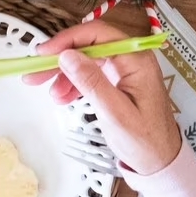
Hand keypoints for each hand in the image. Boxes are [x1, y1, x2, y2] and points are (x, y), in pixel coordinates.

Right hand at [25, 21, 182, 175]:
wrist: (160, 162)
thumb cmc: (144, 141)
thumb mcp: (114, 113)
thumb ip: (91, 82)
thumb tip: (67, 56)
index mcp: (136, 60)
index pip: (97, 35)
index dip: (67, 40)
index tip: (43, 53)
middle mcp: (131, 59)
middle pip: (89, 46)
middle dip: (61, 59)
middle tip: (35, 73)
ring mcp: (125, 70)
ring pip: (86, 61)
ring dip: (65, 74)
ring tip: (52, 94)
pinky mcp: (118, 82)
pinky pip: (91, 75)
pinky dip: (75, 84)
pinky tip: (63, 96)